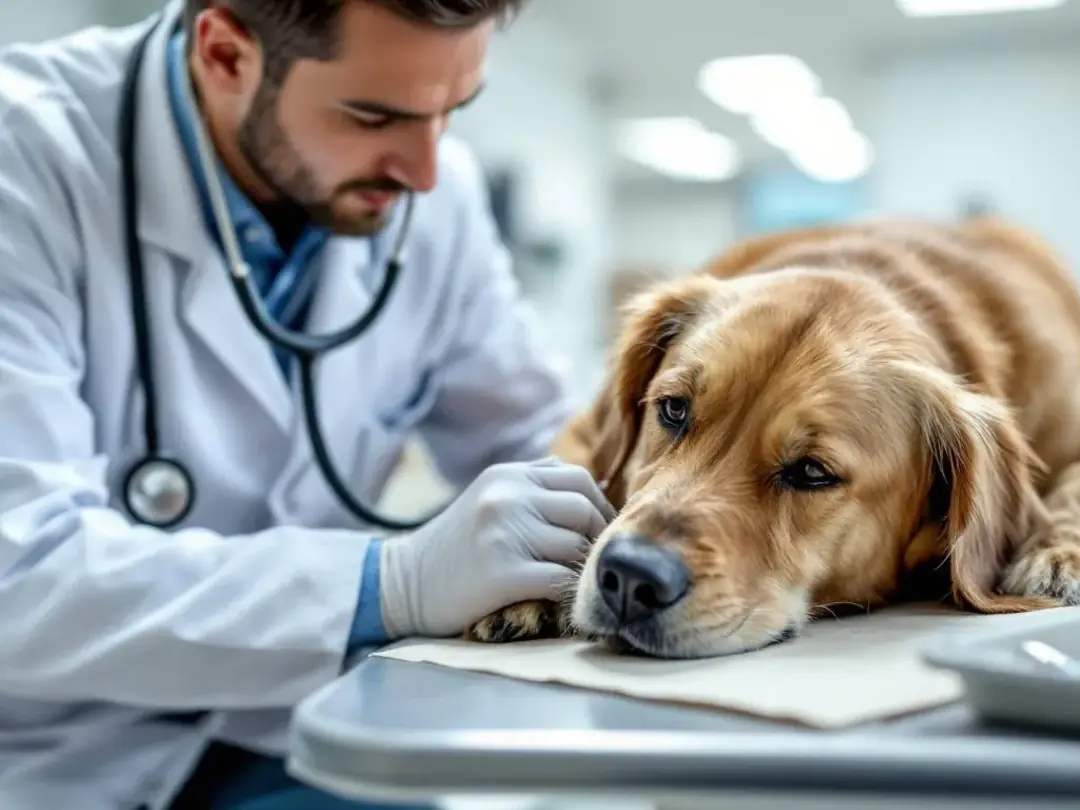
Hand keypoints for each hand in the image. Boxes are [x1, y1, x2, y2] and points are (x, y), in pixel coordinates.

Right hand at [378, 457, 615, 638]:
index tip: (599, 531)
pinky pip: (559, 579)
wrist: (402, 583)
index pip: (579, 478)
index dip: (600, 506)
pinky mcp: (502, 573)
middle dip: (597, 537)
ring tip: (574, 580)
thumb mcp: (489, 496)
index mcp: (508, 475)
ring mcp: (504, 534)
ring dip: (582, 567)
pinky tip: (561, 600)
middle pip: (583, 509)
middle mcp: (507, 497)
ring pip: (576, 546)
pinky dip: (568, 592)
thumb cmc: (455, 546)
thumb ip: (534, 484)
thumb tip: (593, 487)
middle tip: (592, 560)